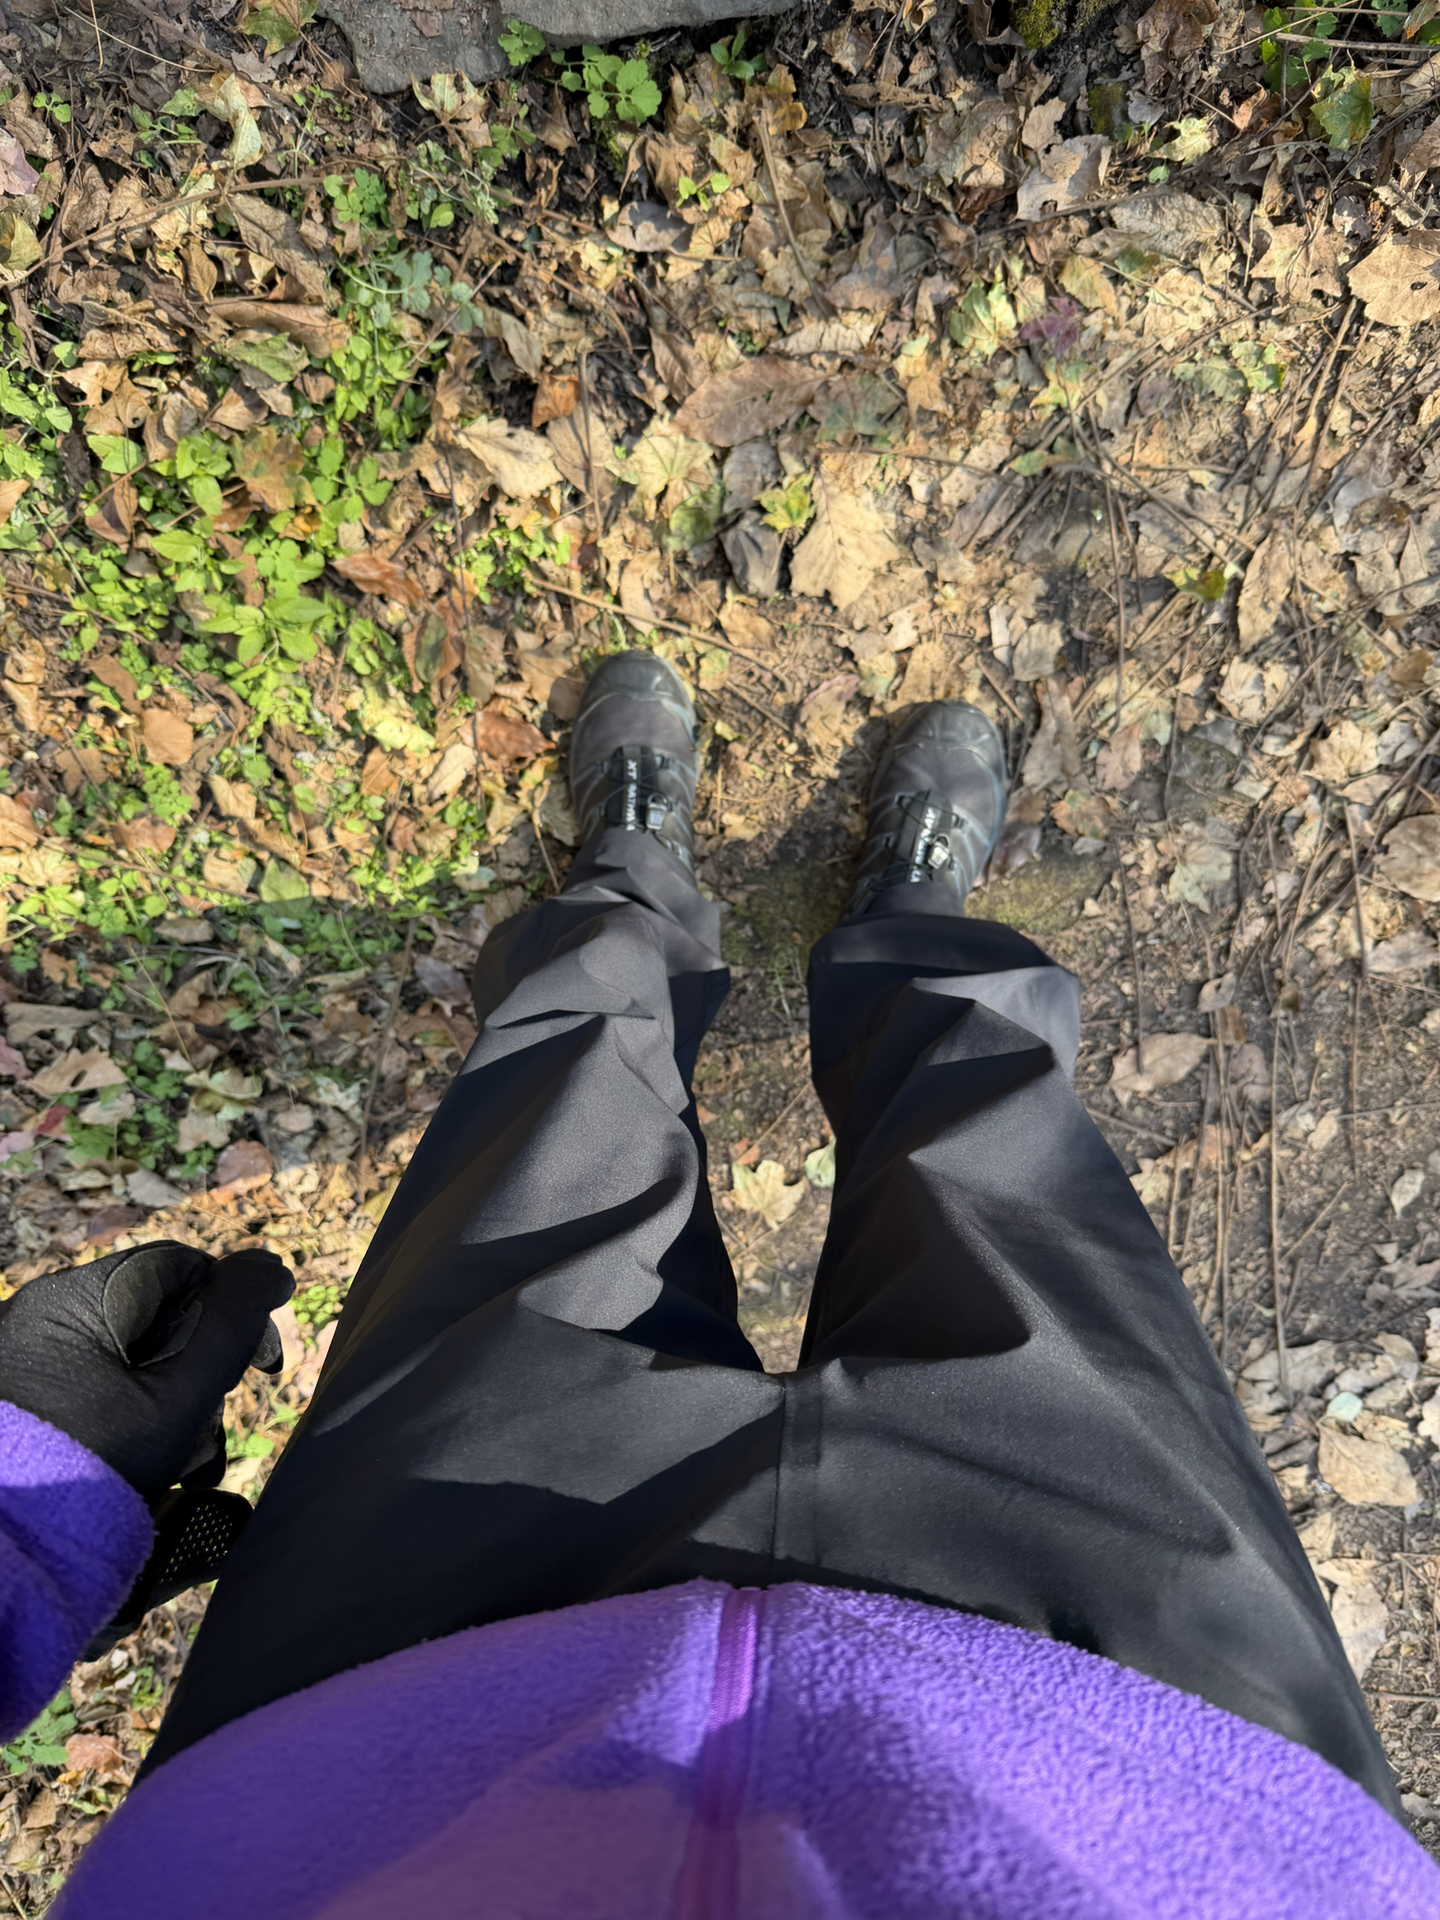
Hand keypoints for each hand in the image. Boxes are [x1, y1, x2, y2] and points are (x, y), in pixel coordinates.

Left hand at [0, 1242, 293, 1498]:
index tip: (256, 1370)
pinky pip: (88, 1385)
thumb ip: (232, 1323)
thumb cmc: (98, 1463)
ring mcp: (20, 1355)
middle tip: (210, 1433)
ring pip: (125, 1358)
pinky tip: (140, 1466)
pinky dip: (123, 1415)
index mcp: (74, 1295)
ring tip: (182, 1469)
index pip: (183, 1268)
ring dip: (165, 1405)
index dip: (232, 1310)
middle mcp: (38, 1311)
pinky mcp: (15, 1396)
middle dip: (198, 1374)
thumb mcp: (181, 1392)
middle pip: (155, 1318)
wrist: (8, 1549)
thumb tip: (272, 1265)